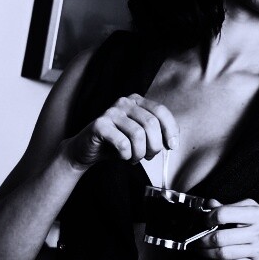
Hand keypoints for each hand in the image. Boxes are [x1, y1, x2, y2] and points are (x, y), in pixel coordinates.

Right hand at [62, 94, 179, 170]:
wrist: (86, 151)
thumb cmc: (116, 144)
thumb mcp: (140, 137)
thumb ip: (155, 134)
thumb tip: (171, 142)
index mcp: (136, 101)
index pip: (161, 111)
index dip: (170, 130)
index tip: (172, 147)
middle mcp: (124, 102)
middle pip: (151, 124)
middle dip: (154, 146)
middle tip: (148, 157)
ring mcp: (111, 112)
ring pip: (138, 134)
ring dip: (140, 153)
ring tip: (134, 158)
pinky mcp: (99, 125)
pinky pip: (122, 143)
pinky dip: (126, 155)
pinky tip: (122, 156)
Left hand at [195, 198, 258, 259]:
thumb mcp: (252, 213)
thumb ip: (230, 208)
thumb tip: (209, 203)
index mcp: (257, 213)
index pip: (224, 214)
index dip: (208, 218)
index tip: (203, 222)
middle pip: (220, 237)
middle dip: (202, 239)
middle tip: (195, 239)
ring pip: (222, 253)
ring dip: (205, 252)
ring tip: (199, 249)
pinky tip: (210, 256)